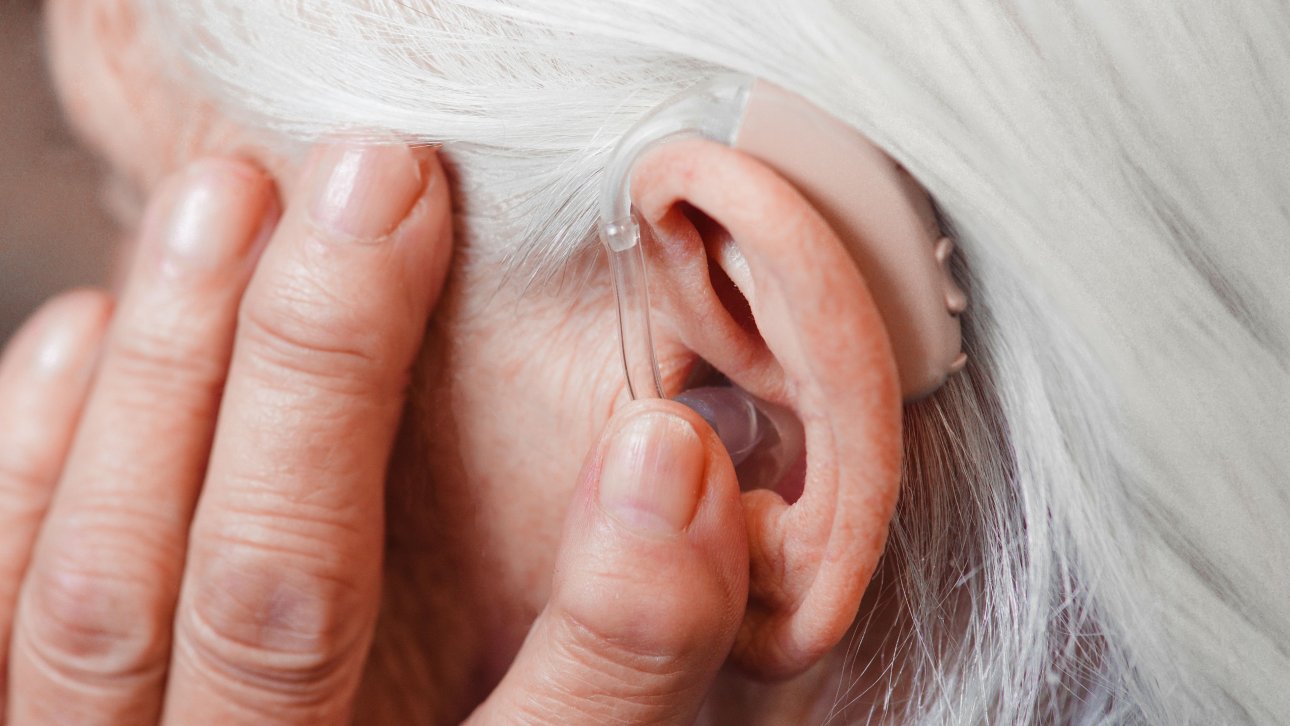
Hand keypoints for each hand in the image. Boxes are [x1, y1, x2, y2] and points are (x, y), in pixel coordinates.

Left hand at [0, 146, 747, 724]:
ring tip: (233, 197)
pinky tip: (92, 320)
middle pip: (279, 607)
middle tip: (384, 186)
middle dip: (323, 373)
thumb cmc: (431, 714)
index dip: (625, 620)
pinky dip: (39, 450)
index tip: (667, 447)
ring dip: (174, 367)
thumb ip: (596, 642)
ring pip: (108, 593)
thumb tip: (690, 462)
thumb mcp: (510, 692)